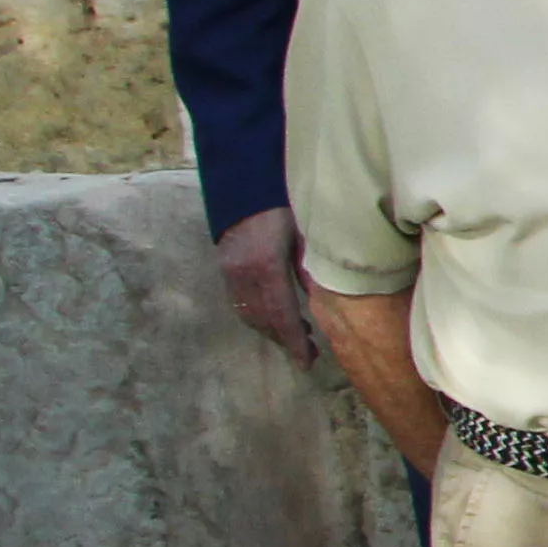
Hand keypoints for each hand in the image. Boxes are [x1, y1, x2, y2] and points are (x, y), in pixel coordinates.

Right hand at [213, 209, 321, 364]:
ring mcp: (230, 272)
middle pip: (264, 319)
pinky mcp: (224, 268)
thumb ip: (312, 267)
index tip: (307, 362)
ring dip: (272, 331)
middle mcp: (244, 274)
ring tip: (297, 339)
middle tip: (309, 355)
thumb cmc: (283, 206)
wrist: (244, 184)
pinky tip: (275, 320)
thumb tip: (322, 299)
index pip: (282, 314)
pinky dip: (258, 318)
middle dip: (286, 340)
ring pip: (250, 314)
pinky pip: (240, 303)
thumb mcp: (305, 233)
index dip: (294, 341)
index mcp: (267, 265)